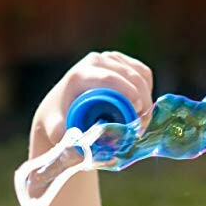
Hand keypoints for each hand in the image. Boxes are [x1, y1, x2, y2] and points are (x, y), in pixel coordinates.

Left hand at [30, 51, 153, 151]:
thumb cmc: (59, 122)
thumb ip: (62, 139)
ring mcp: (108, 59)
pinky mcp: (120, 62)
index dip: (129, 94)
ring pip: (140, 74)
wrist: (59, 109)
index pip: (110, 78)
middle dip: (142, 100)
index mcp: (80, 74)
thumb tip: (78, 147)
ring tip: (141, 119)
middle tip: (143, 125)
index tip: (138, 115)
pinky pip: (143, 73)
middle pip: (130, 75)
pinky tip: (142, 106)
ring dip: (147, 96)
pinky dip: (148, 90)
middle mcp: (94, 61)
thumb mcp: (57, 131)